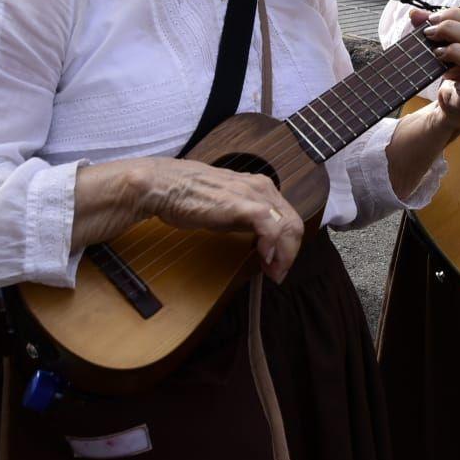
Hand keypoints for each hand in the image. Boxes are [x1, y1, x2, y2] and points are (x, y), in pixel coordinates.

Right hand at [136, 157, 304, 283]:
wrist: (165, 185)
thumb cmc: (189, 196)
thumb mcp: (227, 208)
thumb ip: (245, 219)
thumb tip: (258, 240)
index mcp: (260, 187)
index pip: (288, 218)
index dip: (288, 244)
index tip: (278, 264)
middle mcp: (262, 188)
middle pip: (294, 224)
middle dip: (290, 253)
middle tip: (277, 273)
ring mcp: (253, 194)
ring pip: (287, 225)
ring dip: (284, 254)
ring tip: (272, 271)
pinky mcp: (241, 204)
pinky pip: (269, 226)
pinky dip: (272, 245)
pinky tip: (264, 258)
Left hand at [410, 6, 459, 134]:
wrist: (455, 106)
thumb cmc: (454, 74)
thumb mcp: (446, 48)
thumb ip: (434, 29)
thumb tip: (415, 14)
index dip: (453, 15)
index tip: (431, 19)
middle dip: (449, 29)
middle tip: (429, 32)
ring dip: (454, 51)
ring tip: (436, 52)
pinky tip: (450, 81)